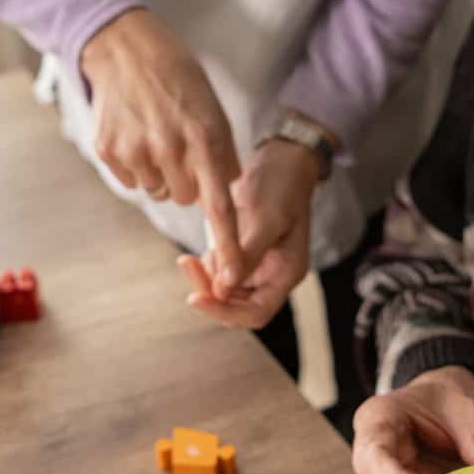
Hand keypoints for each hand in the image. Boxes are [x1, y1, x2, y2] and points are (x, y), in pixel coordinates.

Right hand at [80, 10, 242, 289]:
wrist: (127, 49)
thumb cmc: (179, 79)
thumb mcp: (213, 110)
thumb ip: (222, 154)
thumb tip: (224, 195)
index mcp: (203, 137)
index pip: (218, 203)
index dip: (226, 241)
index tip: (231, 273)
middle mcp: (169, 148)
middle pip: (185, 198)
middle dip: (188, 180)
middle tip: (180, 144)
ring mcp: (135, 150)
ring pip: (157, 190)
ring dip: (161, 171)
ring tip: (156, 133)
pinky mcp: (108, 150)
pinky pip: (131, 179)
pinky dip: (136, 165)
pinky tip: (136, 134)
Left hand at [177, 139, 316, 328]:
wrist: (282, 159)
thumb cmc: (280, 185)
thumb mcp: (264, 219)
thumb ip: (246, 256)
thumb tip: (223, 290)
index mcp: (286, 273)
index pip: (256, 313)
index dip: (226, 312)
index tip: (197, 297)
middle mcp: (273, 275)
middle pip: (237, 306)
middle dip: (210, 293)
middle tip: (187, 266)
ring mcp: (258, 266)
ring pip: (225, 291)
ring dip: (204, 280)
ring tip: (188, 259)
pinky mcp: (243, 254)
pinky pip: (220, 273)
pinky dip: (206, 268)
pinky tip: (196, 254)